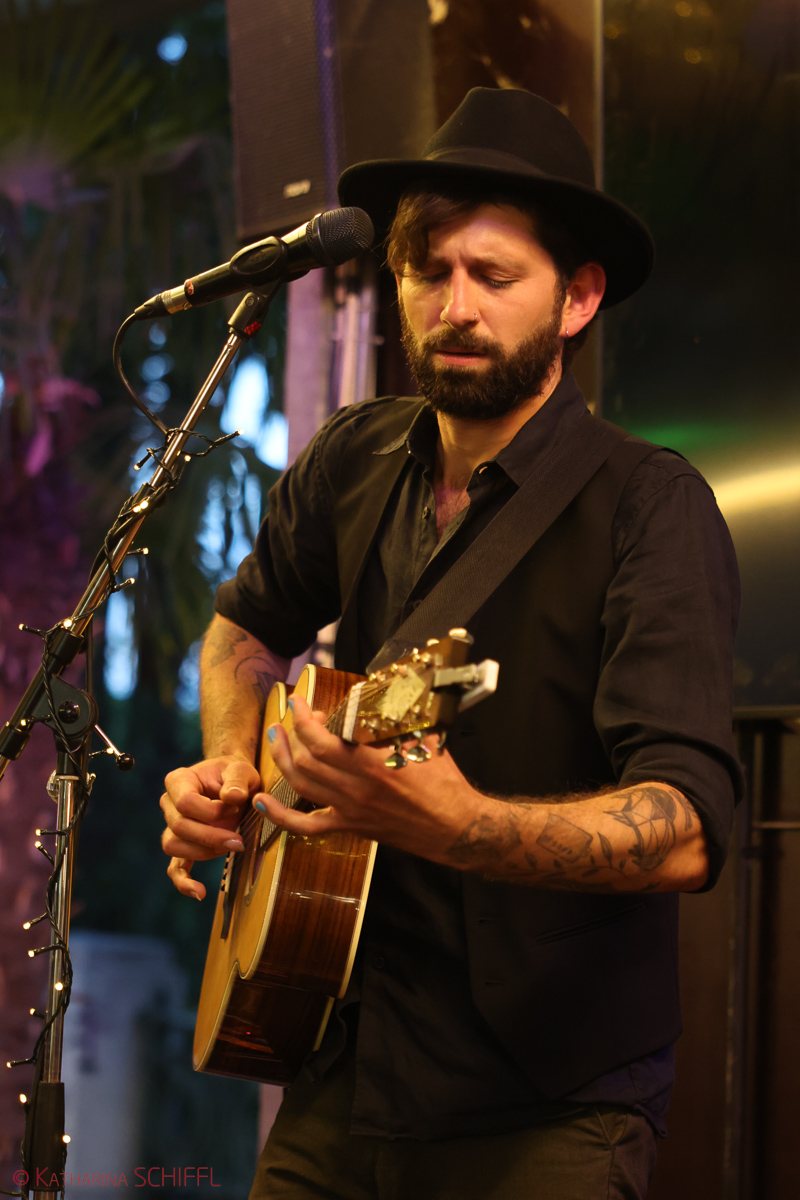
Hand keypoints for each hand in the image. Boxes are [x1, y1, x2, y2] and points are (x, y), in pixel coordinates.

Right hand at [160, 755, 260, 898]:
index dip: (211, 811)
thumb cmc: (235, 773)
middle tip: (239, 841)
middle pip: (179, 827)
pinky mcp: (184, 845)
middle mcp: (169, 803)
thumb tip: (232, 797)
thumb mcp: (242, 769)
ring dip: (204, 852)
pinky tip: (199, 892)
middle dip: (210, 837)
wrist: (234, 781)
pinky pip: (175, 867)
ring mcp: (172, 825)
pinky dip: (184, 881)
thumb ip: (238, 780)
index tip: (235, 808)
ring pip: (175, 846)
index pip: (185, 802)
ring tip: (231, 847)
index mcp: (179, 780)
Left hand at [260, 694, 480, 863]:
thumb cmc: (445, 785)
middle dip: (291, 734)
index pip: (321, 741)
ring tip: (276, 739)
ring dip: (282, 760)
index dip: (302, 720)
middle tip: (291, 718)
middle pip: (305, 761)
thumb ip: (400, 720)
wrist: (456, 828)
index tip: (298, 703)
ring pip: (300, 786)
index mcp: (372, 765)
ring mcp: (350, 811)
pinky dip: (280, 816)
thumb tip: (386, 695)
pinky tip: (262, 802)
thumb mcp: (425, 741)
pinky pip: (307, 826)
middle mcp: (355, 789)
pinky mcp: (351, 827)